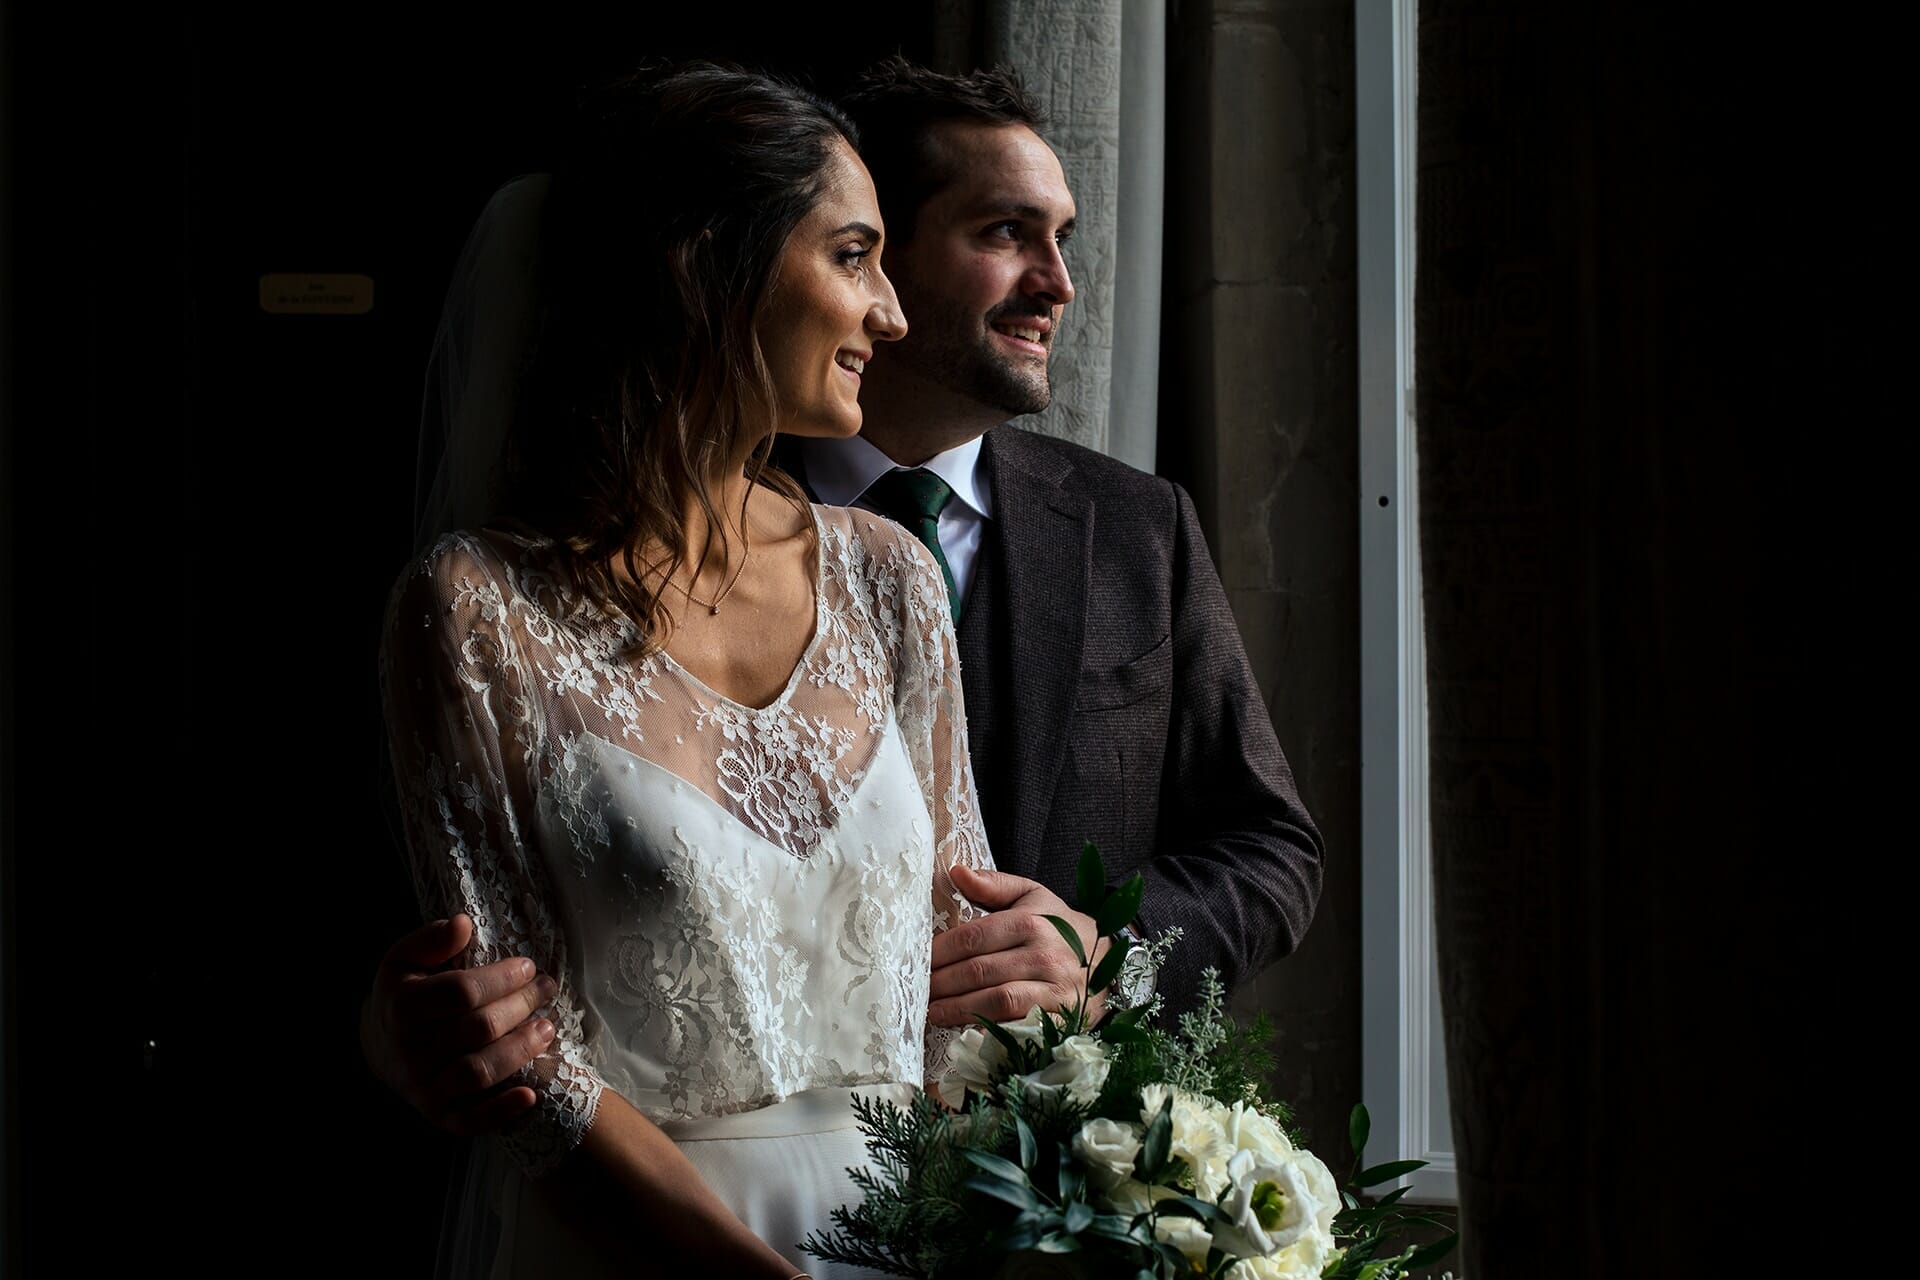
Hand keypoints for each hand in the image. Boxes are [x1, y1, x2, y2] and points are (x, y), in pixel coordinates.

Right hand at [360, 913, 557, 1136]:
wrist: (380, 1047)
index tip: (528, 966)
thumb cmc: (404, 993)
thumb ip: (432, 939)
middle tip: (546, 989)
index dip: (500, 978)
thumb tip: (462, 923)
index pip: (460, 992)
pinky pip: (469, 1120)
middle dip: (520, 1005)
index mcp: (402, 1008)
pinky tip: (530, 1096)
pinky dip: (501, 1111)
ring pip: (479, 1072)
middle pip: (478, 1029)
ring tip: (548, 1028)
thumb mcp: (404, 959)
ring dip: (520, 1051)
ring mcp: (423, 1086)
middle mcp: (410, 1051)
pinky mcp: (437, 1114)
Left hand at [928, 864, 1109, 1027]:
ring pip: (995, 1000)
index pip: (973, 938)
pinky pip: (1019, 1027)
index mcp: (1030, 921)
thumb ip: (993, 885)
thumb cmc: (1060, 926)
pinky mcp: (1062, 1019)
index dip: (940, 953)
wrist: (1109, 959)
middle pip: (979, 971)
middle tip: (917, 991)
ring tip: (932, 1012)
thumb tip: (955, 870)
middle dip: (941, 983)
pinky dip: (989, 1031)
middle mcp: (1043, 954)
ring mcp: (1054, 989)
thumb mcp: (1032, 896)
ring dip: (957, 1009)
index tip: (917, 962)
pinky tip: (965, 1031)